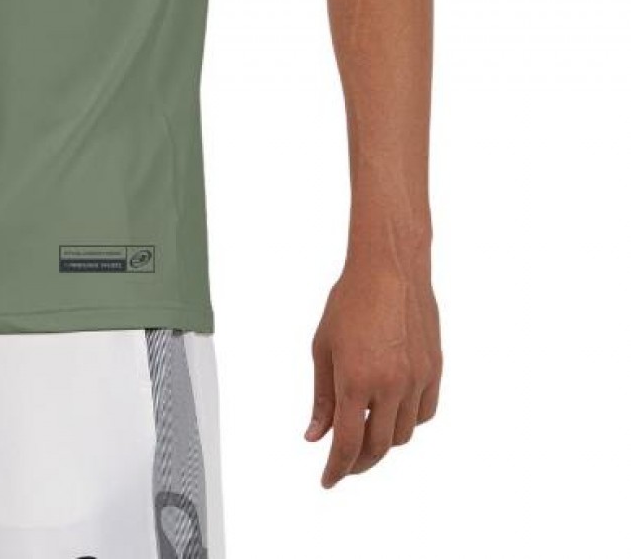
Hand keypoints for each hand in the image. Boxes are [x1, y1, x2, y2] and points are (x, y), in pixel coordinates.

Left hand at [305, 261, 441, 487]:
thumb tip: (315, 436)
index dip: (337, 468)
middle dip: (358, 462)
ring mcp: (416, 381)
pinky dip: (407, 423)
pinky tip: (392, 415)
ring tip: (364, 434)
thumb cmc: (348, 303)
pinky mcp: (435, 372)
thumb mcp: (323, 348)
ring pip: (403, 435)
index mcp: (355, 380)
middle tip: (343, 464)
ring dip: (383, 442)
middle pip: (378, 446)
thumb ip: (321, 397)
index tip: (327, 481)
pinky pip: (424, 414)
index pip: (347, 443)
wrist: (390, 271)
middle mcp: (389, 386)